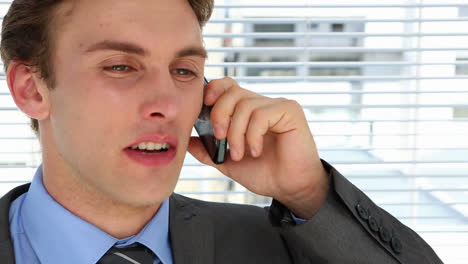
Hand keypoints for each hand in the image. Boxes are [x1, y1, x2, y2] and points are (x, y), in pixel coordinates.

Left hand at [188, 77, 328, 218]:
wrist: (290, 188)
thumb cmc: (264, 173)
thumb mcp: (228, 162)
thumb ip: (208, 151)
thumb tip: (187, 141)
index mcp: (247, 111)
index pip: (228, 86)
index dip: (213, 90)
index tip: (204, 107)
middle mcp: (262, 104)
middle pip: (232, 91)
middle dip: (219, 114)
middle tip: (220, 139)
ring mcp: (277, 106)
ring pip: (245, 105)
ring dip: (236, 133)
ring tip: (241, 154)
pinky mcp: (290, 111)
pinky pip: (262, 114)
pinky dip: (253, 135)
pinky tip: (256, 151)